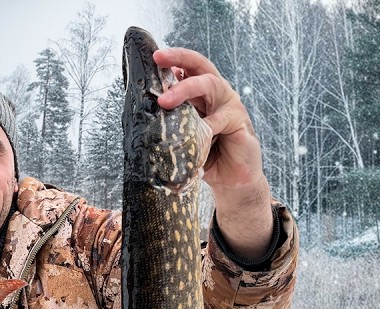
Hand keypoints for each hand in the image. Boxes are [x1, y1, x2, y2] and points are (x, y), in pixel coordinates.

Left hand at [154, 47, 274, 259]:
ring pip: (210, 85)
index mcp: (202, 94)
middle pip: (199, 66)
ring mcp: (231, 105)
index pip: (187, 69)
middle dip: (179, 58)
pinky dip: (209, 124)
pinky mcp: (240, 122)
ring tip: (165, 101)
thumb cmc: (207, 156)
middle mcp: (217, 93)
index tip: (153, 55)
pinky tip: (199, 131)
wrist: (233, 181)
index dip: (172, 59)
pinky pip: (223, 117)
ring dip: (186, 89)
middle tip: (159, 58)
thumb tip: (138, 119)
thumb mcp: (184, 137)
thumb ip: (170, 124)